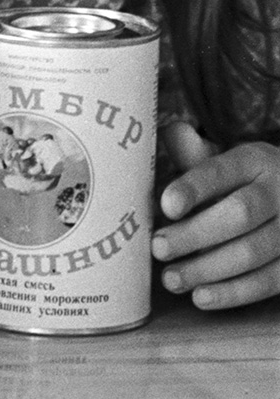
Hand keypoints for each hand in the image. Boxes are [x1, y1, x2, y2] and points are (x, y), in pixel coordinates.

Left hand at [152, 122, 279, 308]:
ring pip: (254, 252)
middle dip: (196, 234)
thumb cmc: (240, 183)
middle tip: (158, 247)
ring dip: (208, 269)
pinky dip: (234, 293)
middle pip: (240, 214)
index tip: (165, 205)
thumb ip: (193, 153)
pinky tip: (201, 297)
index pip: (222, 170)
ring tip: (171, 278)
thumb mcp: (222, 162)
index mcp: (255, 160)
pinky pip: (270, 282)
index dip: (194, 187)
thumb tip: (171, 131)